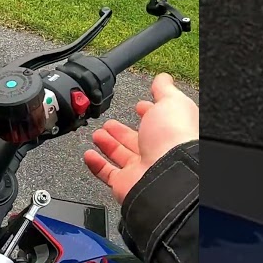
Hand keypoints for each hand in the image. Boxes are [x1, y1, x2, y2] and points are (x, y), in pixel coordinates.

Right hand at [84, 73, 197, 203]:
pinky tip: (88, 155)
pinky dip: (96, 165)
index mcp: (170, 132)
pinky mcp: (126, 184)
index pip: (158, 121)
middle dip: (122, 129)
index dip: (147, 112)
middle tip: (110, 123)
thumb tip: (163, 78)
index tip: (138, 106)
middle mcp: (157, 152)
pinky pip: (107, 174)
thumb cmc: (174, 138)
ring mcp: (141, 169)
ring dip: (107, 144)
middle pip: (136, 140)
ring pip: (120, 156)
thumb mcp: (171, 101)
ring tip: (97, 133)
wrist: (167, 173)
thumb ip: (164, 89)